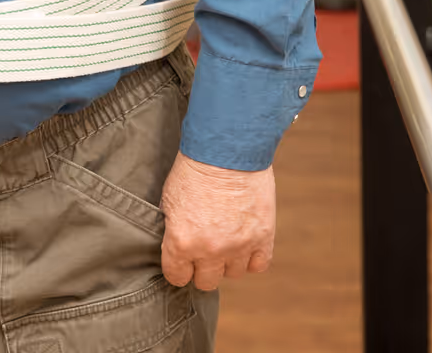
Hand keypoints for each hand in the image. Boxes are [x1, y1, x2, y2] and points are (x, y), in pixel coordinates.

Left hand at [159, 152, 275, 289]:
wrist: (226, 150)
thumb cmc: (193, 169)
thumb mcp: (169, 200)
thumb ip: (173, 229)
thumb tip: (174, 244)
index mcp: (181, 242)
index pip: (177, 277)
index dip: (178, 269)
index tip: (181, 262)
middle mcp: (210, 251)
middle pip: (206, 281)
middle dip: (201, 268)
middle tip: (202, 251)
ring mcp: (238, 246)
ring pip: (232, 274)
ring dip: (227, 261)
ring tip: (225, 240)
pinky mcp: (262, 237)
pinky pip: (258, 266)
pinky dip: (252, 259)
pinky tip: (244, 244)